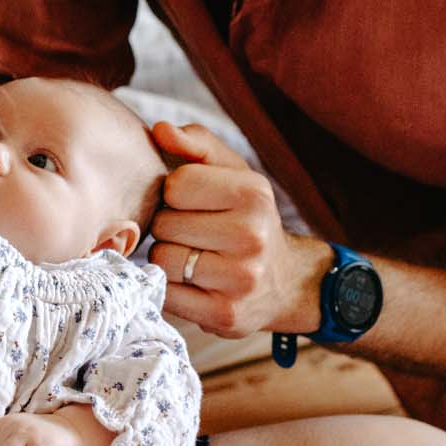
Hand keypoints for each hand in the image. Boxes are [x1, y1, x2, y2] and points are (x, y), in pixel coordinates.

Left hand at [150, 120, 331, 339]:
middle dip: (171, 227)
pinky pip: (167, 295)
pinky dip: (172, 288)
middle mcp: (251, 236)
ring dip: (169, 258)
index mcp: (254, 194)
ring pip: (162, 260)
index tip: (193, 202)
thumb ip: (197, 144)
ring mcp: (239, 280)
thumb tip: (160, 130)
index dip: (175, 193)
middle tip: (194, 233)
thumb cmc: (248, 218)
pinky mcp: (224, 315)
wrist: (285, 281)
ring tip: (194, 256)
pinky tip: (194, 282)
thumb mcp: (234, 173)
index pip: (176, 184)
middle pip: (165, 224)